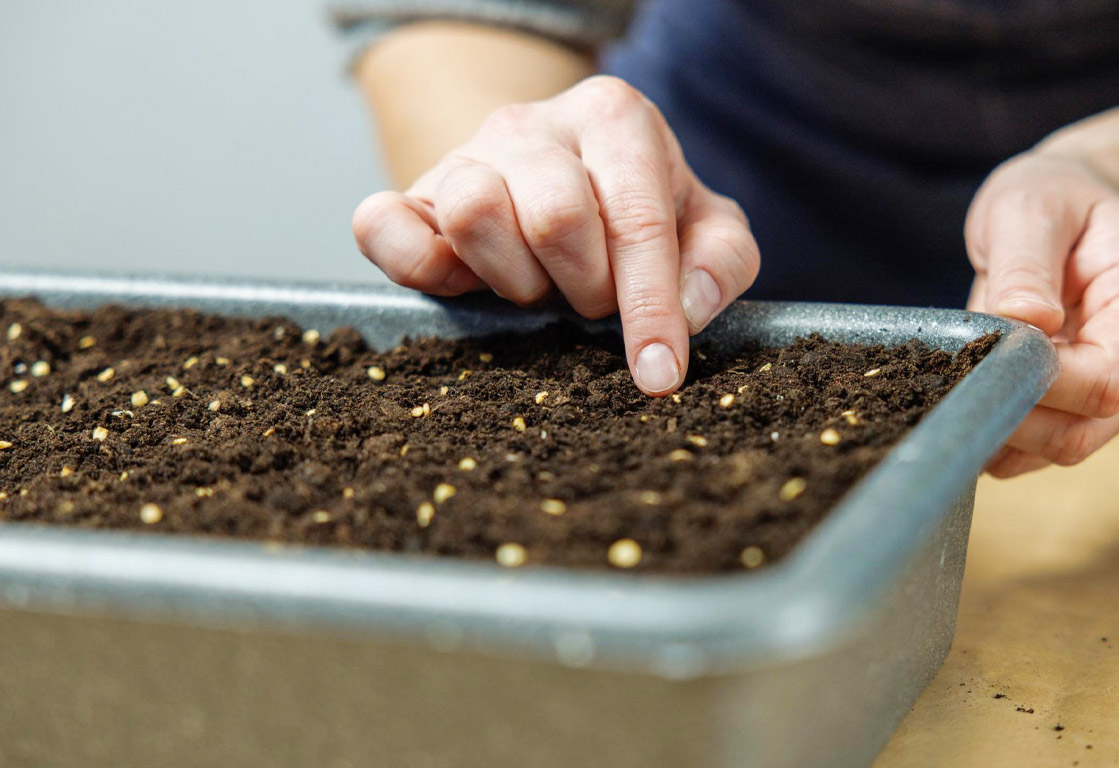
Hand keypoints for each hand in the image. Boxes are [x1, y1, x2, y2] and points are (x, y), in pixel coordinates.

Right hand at [350, 75, 759, 396]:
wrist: (559, 180)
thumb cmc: (639, 211)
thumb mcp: (705, 228)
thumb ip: (720, 262)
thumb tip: (685, 310)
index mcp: (615, 117)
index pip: (636, 218)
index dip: (649, 306)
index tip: (658, 374)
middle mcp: (533, 124)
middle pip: (556, 216)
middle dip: (586, 286)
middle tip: (592, 299)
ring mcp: (464, 155)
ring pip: (473, 211)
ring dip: (515, 278)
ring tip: (538, 286)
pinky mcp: (407, 195)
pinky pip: (381, 226)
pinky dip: (415, 266)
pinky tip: (464, 285)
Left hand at [965, 151, 1118, 477]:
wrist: (1072, 206)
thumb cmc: (1052, 199)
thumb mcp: (1027, 207)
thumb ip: (1024, 265)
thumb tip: (1026, 323)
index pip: (1109, 380)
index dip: (1042, 385)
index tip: (987, 353)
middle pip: (1088, 429)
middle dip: (1015, 415)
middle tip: (957, 374)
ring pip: (1066, 445)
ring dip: (1005, 429)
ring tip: (962, 377)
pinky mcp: (1096, 404)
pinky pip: (1048, 444)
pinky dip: (1006, 434)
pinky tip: (975, 394)